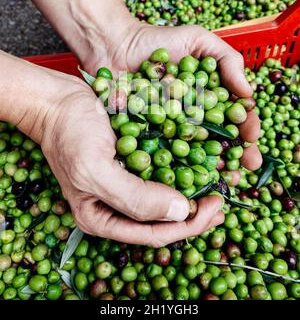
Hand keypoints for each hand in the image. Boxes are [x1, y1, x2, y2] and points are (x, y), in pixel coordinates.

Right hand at [41, 75, 223, 246]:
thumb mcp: (95, 170)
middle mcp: (116, 206)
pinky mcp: (131, 163)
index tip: (215, 206)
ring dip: (194, 192)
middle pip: (163, 220)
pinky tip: (201, 162)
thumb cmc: (69, 133)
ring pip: (166, 198)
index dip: (189, 225)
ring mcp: (125, 184)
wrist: (58, 99)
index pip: (153, 234)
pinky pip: (162, 173)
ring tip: (219, 184)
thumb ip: (134, 198)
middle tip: (223, 199)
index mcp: (102, 218)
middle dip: (196, 213)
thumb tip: (180, 213)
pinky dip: (183, 170)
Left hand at [89, 22, 262, 172]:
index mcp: (207, 97)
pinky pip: (163, 155)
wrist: (114, 46)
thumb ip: (227, 59)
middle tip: (246, 166)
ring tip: (223, 179)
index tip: (253, 136)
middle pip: (218, 140)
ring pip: (194, 154)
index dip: (247, 128)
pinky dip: (175, 168)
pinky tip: (186, 179)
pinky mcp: (147, 138)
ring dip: (211, 168)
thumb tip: (248, 92)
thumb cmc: (156, 40)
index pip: (234, 116)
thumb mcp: (197, 39)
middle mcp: (192, 117)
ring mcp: (170, 130)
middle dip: (236, 155)